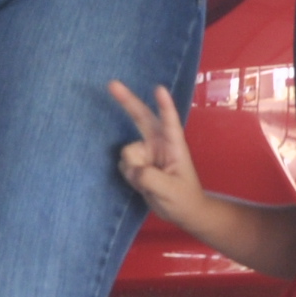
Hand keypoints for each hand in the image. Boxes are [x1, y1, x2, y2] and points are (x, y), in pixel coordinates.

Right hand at [109, 80, 205, 223]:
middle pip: (141, 117)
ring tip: (149, 184)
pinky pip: (123, 164)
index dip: (164, 105)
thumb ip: (150, 178)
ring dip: (132, 169)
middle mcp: (158, 143)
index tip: (159, 89)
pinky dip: (128, 175)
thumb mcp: (170, 191)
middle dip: (126, 100)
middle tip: (111, 84)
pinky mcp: (137, 162)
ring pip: (127, 152)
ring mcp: (146, 152)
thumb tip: (132, 168)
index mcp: (174, 145)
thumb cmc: (184, 198)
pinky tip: (140, 184)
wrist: (182, 212)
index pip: (170, 122)